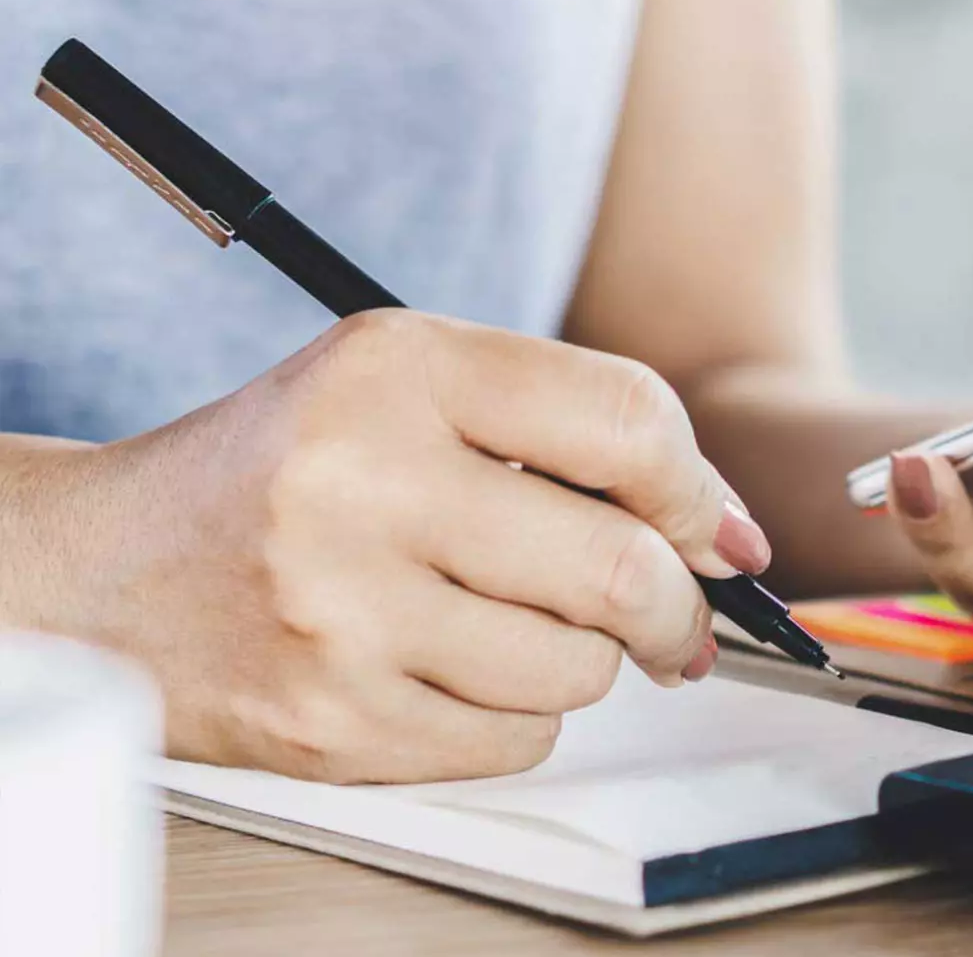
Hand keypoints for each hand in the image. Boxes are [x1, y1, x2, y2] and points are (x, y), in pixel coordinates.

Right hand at [1, 311, 768, 782]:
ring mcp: (341, 614)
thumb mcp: (406, 390)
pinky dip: (518, 714)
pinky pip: (517, 740)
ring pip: (579, 669)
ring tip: (514, 623)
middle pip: (623, 567)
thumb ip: (565, 431)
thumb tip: (726, 535)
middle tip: (677, 618)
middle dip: (677, 606)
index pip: (626, 420)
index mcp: (395, 370)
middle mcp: (362, 482)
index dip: (700, 490)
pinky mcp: (331, 724)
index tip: (722, 534)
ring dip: (583, 659)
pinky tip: (456, 670)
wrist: (108, 573)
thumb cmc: (287, 471)